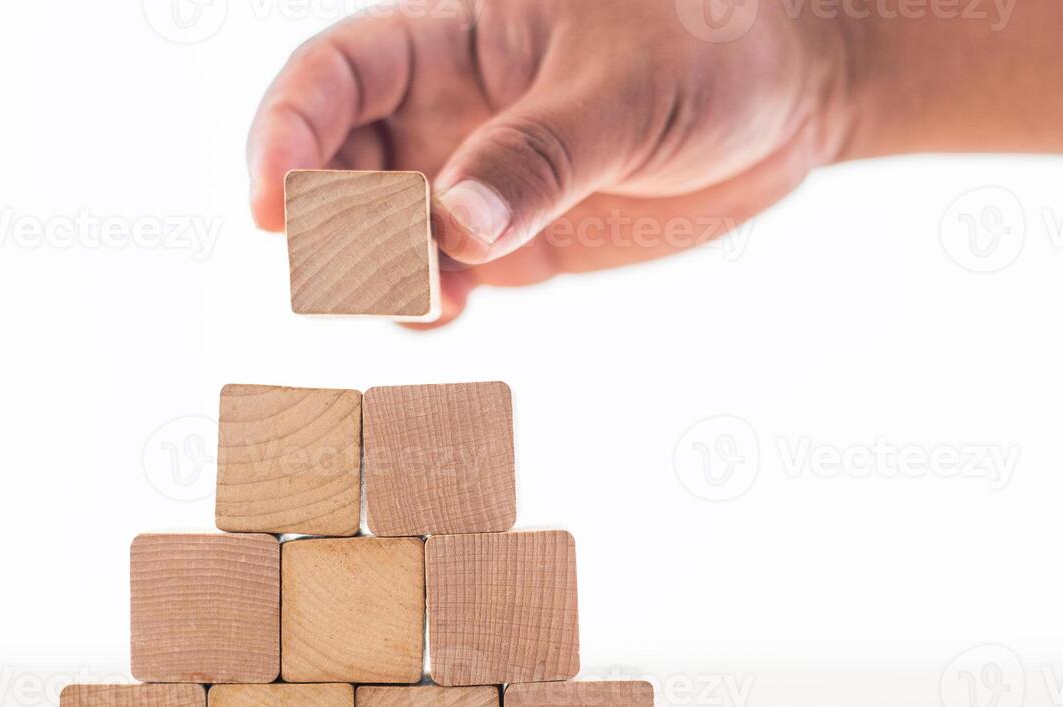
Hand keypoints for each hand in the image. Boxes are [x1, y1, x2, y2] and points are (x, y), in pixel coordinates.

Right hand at [248, 0, 854, 325]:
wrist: (790, 99)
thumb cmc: (714, 50)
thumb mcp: (627, 93)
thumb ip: (538, 157)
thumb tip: (451, 229)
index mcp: (455, 37)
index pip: (335, 74)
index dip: (286, 134)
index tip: (273, 207)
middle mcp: (448, 109)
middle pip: (336, 162)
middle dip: (327, 221)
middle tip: (363, 270)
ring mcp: (476, 179)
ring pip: (378, 232)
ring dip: (374, 274)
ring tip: (429, 295)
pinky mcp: (514, 239)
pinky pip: (439, 278)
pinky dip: (422, 304)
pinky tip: (443, 313)